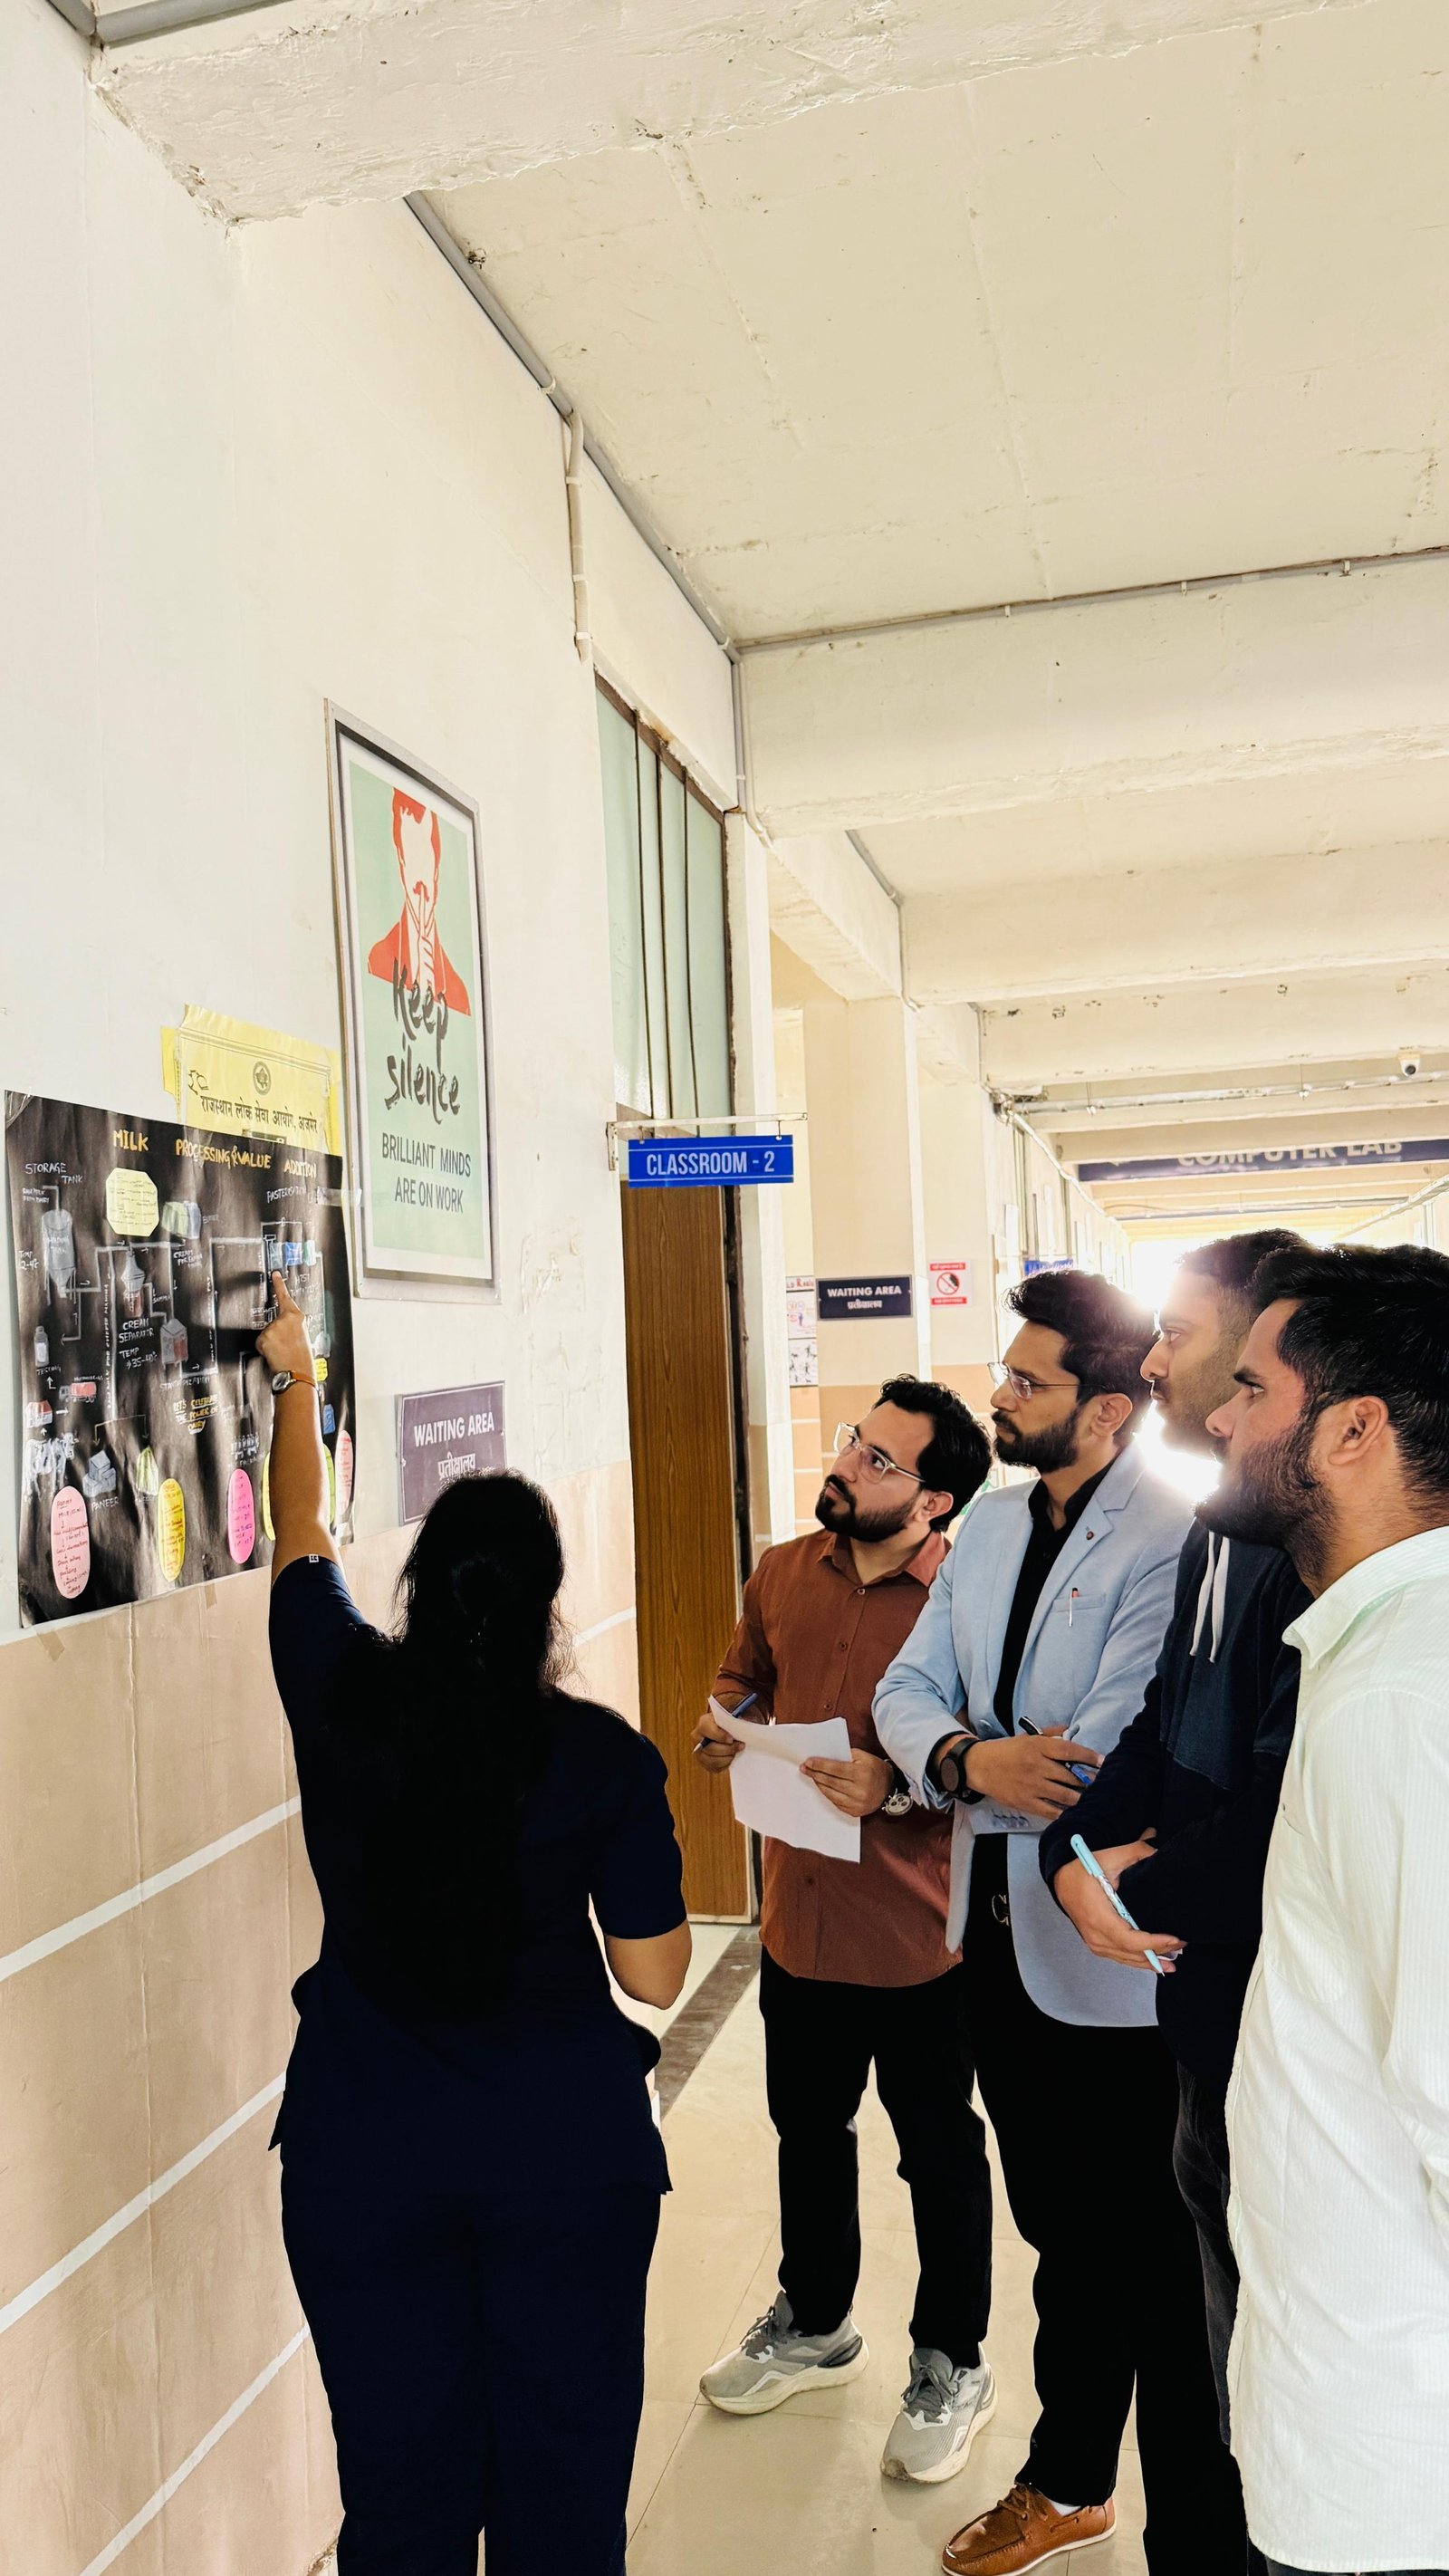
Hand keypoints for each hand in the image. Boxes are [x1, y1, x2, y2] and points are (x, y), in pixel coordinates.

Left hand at [256, 1272, 313, 1379]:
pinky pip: (260, 1342)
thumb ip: (292, 1327)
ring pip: (266, 1333)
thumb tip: (284, 1331)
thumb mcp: (303, 1337)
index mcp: (297, 1317)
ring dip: (271, 1343)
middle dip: (275, 1334)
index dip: (279, 1284)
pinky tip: (275, 1354)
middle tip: (285, 1347)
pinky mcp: (265, 1336)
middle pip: (272, 1322)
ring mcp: (274, 1327)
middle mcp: (285, 1319)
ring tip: (282, 1352)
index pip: (286, 1297)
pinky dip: (265, 1349)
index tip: (274, 1274)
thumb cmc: (302, 1359)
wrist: (298, 1372)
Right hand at [693, 1704, 742, 1771]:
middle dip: (728, 1749)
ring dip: (727, 1758)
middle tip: (741, 1746)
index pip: (708, 1730)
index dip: (720, 1736)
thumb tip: (743, 1725)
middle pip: (711, 1749)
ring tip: (735, 1753)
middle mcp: (697, 1737)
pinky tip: (730, 1757)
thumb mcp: (732, 1716)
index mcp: (703, 1723)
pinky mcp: (703, 1762)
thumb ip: (735, 1719)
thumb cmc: (729, 1722)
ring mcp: (698, 1751)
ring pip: (712, 1761)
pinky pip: (714, 1768)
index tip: (731, 1739)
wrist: (724, 1729)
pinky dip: (724, 1764)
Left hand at [800, 1747, 891, 1816]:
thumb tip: (825, 1756)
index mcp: (861, 1774)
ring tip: (811, 1776)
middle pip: (830, 1781)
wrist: (890, 1789)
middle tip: (804, 1768)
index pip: (835, 1769)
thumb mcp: (865, 1756)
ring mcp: (856, 1804)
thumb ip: (846, 1755)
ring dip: (818, 1784)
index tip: (808, 1761)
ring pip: (830, 1793)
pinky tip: (822, 1786)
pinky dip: (827, 1793)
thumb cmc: (876, 1769)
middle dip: (815, 1773)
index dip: (819, 1765)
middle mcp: (859, 1791)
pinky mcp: (854, 1812)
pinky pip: (835, 1802)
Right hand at [962, 1729, 1101, 1818]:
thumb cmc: (1007, 1751)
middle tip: (1099, 1783)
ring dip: (1081, 1798)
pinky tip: (1074, 1812)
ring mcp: (1032, 1786)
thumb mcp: (1028, 1737)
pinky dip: (1066, 1813)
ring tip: (1090, 1798)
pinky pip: (1052, 1811)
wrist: (980, 1767)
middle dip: (1089, 1781)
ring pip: (1066, 1796)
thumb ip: (1051, 1734)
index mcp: (1038, 1747)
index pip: (1070, 1751)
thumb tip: (1072, 1731)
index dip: (1089, 1756)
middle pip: (1071, 1776)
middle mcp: (1037, 1766)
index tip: (1103, 1761)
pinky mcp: (1027, 1802)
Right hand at [1052, 1852, 1182, 1972]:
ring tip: (1172, 1964)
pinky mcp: (1097, 1944)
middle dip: (1159, 1953)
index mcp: (1099, 1917)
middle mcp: (1096, 1935)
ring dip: (1150, 1962)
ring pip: (1127, 1959)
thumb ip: (1135, 1852)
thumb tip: (1159, 1852)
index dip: (1154, 1943)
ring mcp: (1095, 1943)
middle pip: (1131, 1953)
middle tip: (1182, 1946)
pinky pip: (1120, 1957)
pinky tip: (1154, 1963)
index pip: (1130, 1939)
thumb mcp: (1108, 1857)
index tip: (1174, 1939)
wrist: (1061, 1881)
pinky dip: (1138, 1961)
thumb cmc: (1082, 1871)